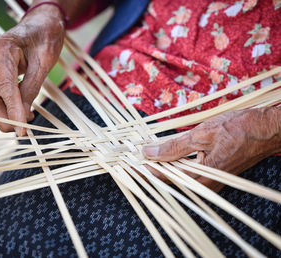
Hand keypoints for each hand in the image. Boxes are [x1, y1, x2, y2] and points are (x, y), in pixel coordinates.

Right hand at [0, 5, 64, 135]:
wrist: (39, 25)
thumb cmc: (44, 38)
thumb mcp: (44, 62)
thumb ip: (32, 87)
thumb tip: (23, 115)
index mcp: (2, 50)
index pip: (5, 88)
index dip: (13, 111)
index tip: (22, 130)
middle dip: (4, 118)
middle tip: (23, 130)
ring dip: (5, 115)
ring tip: (27, 120)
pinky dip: (5, 107)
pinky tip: (21, 111)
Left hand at [143, 107, 280, 191]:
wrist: (268, 130)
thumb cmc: (239, 129)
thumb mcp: (201, 134)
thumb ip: (174, 146)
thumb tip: (148, 152)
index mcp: (201, 176)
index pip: (164, 177)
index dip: (145, 169)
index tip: (130, 162)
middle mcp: (205, 184)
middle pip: (169, 180)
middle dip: (151, 169)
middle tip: (136, 158)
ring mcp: (211, 181)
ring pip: (179, 177)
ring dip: (163, 166)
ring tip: (147, 156)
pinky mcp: (214, 174)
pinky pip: (190, 173)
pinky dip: (176, 164)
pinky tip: (169, 155)